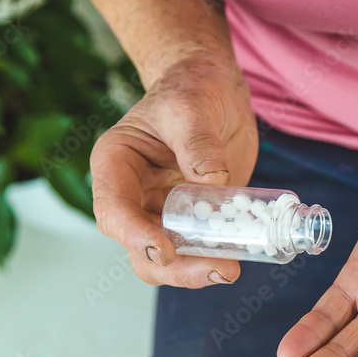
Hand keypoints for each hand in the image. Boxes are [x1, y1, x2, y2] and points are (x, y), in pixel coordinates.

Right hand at [90, 56, 257, 287]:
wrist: (215, 87)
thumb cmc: (191, 88)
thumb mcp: (191, 107)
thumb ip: (198, 142)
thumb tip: (212, 180)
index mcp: (115, 167)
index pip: (114, 211)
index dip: (136, 236)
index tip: (166, 250)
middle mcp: (134, 196)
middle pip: (140, 249)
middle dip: (175, 267)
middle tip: (217, 269)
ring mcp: (164, 211)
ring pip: (170, 258)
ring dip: (197, 269)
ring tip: (231, 268)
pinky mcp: (196, 217)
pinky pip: (201, 246)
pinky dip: (219, 254)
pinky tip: (243, 252)